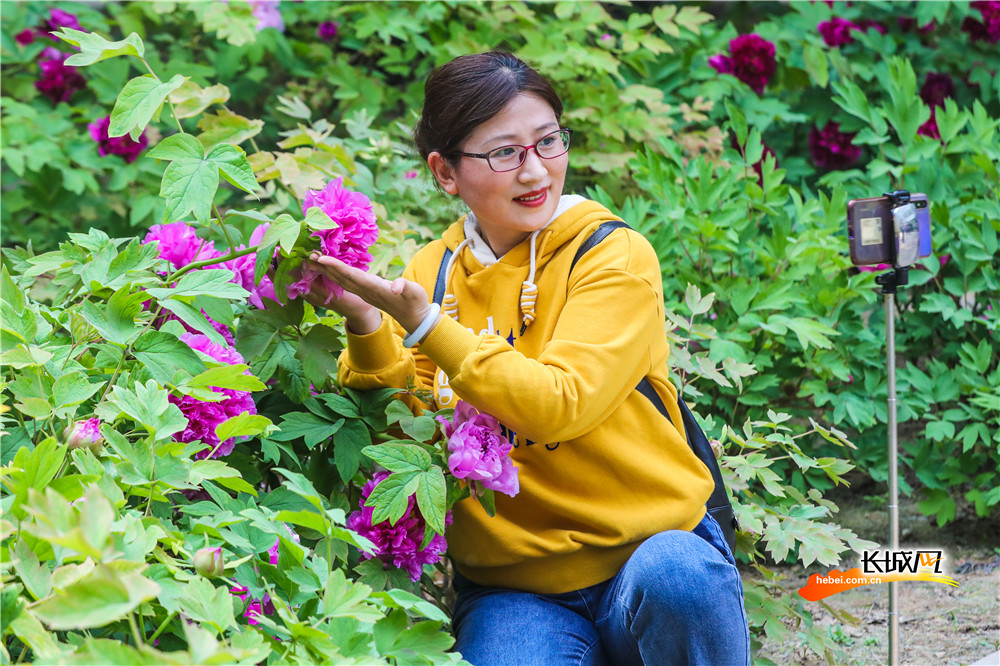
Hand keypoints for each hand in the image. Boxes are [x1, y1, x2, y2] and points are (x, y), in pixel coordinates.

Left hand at [306, 254, 434, 333]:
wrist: (414, 317)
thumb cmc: (415, 302)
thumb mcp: (414, 293)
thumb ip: (405, 287)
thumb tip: (396, 288)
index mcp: (375, 288)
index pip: (352, 276)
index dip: (336, 267)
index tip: (322, 259)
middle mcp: (365, 291)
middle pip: (340, 278)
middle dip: (324, 267)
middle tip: (307, 255)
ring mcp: (364, 293)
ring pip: (340, 280)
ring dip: (325, 271)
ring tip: (310, 260)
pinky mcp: (365, 292)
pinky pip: (345, 283)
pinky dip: (333, 275)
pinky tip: (324, 269)